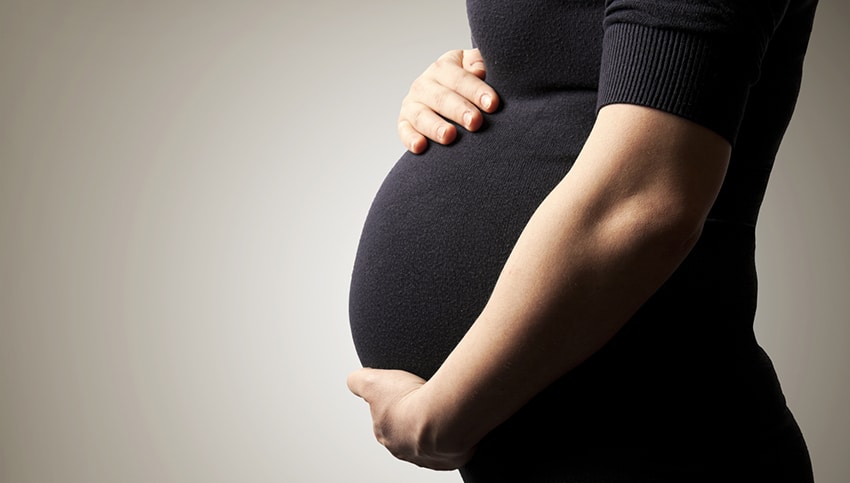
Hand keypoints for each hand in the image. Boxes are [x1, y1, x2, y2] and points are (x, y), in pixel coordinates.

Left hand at [347, 368, 475, 469]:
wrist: (442, 416)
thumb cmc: (411, 401)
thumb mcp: (372, 381)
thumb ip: (358, 381)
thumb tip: (354, 380)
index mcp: (386, 434)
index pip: (387, 419)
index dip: (395, 403)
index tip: (405, 392)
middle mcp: (405, 449)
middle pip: (409, 429)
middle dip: (417, 414)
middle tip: (426, 397)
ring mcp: (429, 456)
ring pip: (432, 438)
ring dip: (437, 424)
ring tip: (442, 405)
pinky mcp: (452, 457)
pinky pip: (454, 444)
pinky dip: (456, 432)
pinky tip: (456, 417)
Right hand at [399, 48, 499, 153]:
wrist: (450, 99)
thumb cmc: (469, 86)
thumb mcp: (474, 67)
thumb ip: (478, 64)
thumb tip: (478, 72)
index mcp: (443, 68)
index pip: (459, 78)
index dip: (476, 90)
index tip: (493, 104)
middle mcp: (424, 84)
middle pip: (441, 98)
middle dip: (459, 110)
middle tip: (475, 122)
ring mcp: (412, 104)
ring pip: (421, 115)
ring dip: (435, 126)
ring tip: (449, 135)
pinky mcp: (404, 123)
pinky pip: (404, 131)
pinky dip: (410, 139)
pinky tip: (420, 146)